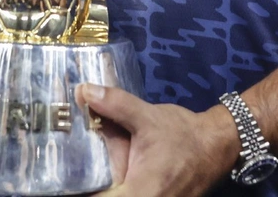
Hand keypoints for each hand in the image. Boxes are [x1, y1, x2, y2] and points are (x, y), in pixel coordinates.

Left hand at [77, 84, 238, 196]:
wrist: (216, 146)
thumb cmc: (183, 135)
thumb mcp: (148, 117)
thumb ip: (116, 105)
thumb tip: (84, 91)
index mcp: (141, 193)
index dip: (79, 192)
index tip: (61, 181)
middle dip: (85, 188)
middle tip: (65, 174)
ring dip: (98, 188)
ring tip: (78, 174)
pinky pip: (125, 196)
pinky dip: (112, 188)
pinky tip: (98, 176)